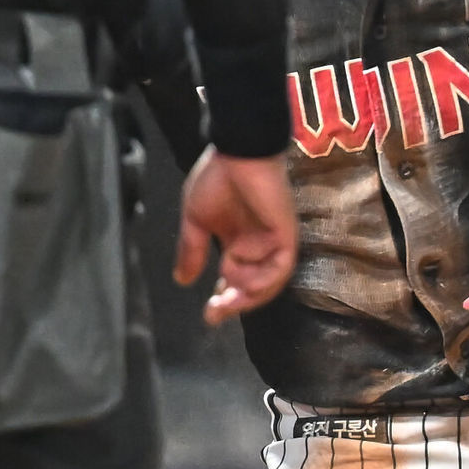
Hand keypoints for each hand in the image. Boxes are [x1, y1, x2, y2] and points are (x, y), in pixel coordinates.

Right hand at [174, 145, 298, 325]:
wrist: (237, 152)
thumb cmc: (217, 177)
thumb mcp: (196, 219)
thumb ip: (191, 250)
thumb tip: (182, 280)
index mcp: (238, 242)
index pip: (236, 280)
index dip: (225, 299)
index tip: (208, 315)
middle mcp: (258, 245)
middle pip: (254, 287)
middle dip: (235, 305)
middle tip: (214, 315)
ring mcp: (274, 240)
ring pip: (269, 282)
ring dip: (249, 296)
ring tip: (226, 301)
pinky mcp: (286, 233)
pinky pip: (281, 266)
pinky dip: (264, 277)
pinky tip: (243, 278)